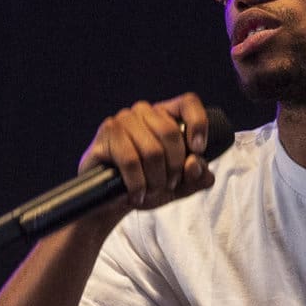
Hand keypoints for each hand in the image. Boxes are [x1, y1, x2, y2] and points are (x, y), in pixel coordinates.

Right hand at [81, 94, 216, 212]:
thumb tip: (195, 164)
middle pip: (171, 132)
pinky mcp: (107, 134)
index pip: (188, 103)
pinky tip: (136, 195)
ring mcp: (123, 119)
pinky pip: (131, 161)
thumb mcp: (179, 186)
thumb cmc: (146, 186)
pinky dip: (138, 185)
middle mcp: (143, 111)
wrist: (110, 202)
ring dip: (155, 180)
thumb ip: (197, 176)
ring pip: (152, 150)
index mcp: (165, 115)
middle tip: (168, 186)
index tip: (197, 150)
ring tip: (150, 192)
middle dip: (174, 168)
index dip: (198, 124)